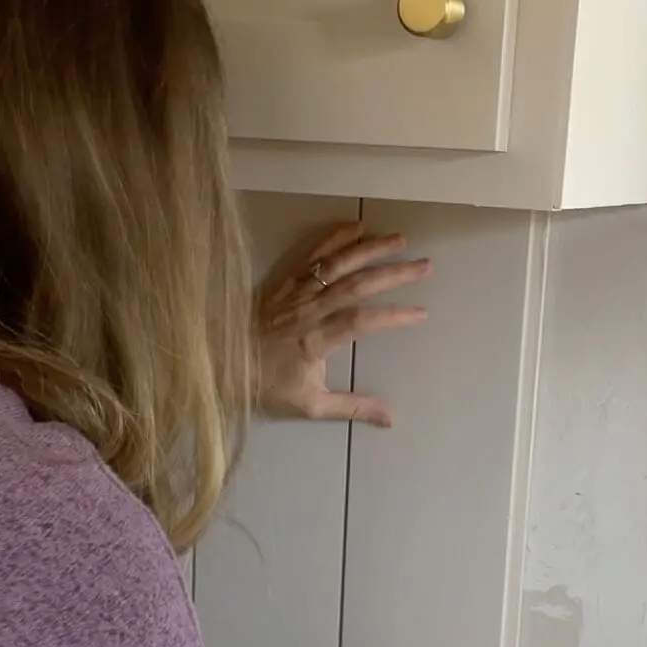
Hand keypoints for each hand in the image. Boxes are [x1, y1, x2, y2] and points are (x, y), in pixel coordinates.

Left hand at [255, 221, 430, 426]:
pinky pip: (311, 255)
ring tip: (400, 240)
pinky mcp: (284, 281)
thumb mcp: (310, 405)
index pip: (362, 321)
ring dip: (370, 249)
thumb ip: (352, 407)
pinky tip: (356, 228)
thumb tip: (391, 418)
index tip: (420, 313)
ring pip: (337, 263)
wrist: (221, 364)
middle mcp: (308, 309)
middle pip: (356, 284)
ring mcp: (296, 292)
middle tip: (425, 265)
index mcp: (316, 340)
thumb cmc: (267, 386)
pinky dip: (333, 238)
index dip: (393, 315)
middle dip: (394, 273)